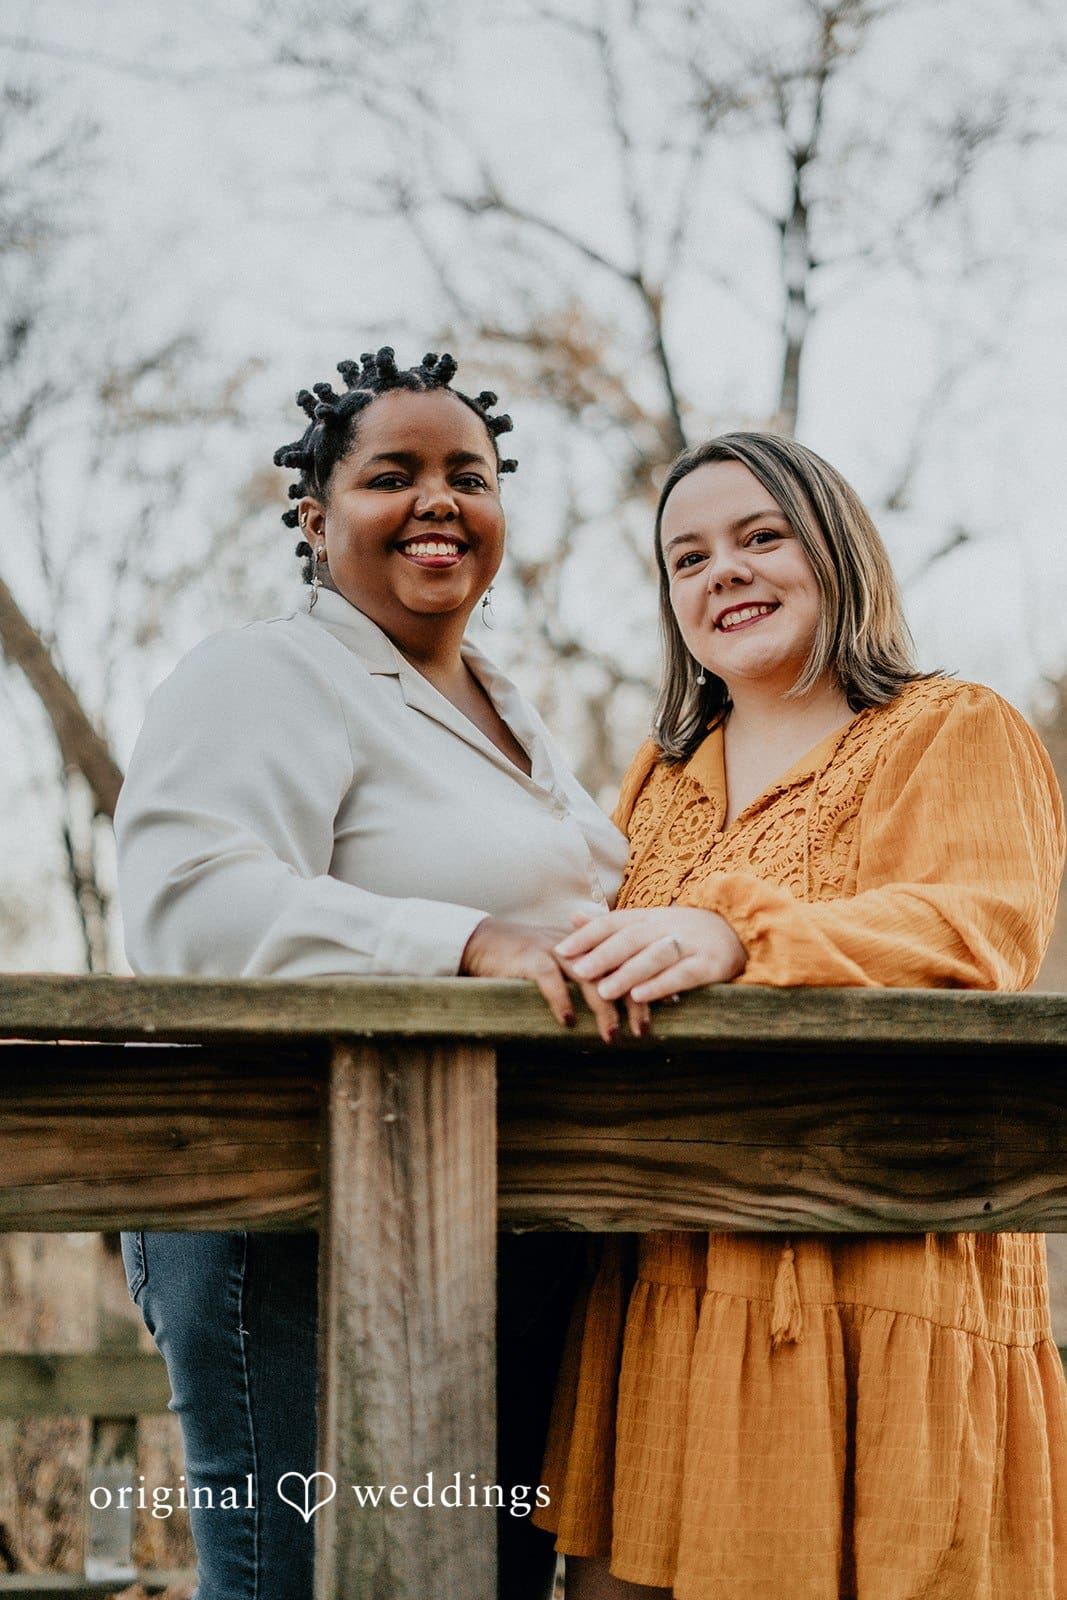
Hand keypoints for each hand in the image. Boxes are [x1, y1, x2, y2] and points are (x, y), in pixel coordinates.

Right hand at [460, 917, 648, 1042]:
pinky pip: (550, 980)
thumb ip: (592, 972)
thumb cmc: (528, 958)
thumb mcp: (565, 959)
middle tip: (645, 1030)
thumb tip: (624, 996)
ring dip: (603, 1009)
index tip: (673, 1001)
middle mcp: (579, 943)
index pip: (629, 959)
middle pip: (616, 969)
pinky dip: (562, 1002)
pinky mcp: (530, 958)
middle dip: (634, 1000)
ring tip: (613, 1036)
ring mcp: (554, 949)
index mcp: (591, 941)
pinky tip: (569, 1023)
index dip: (651, 978)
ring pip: (589, 977)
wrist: (485, 941)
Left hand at [554, 906, 746, 1002]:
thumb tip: (572, 918)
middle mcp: (667, 927)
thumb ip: (611, 924)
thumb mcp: (648, 923)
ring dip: (628, 973)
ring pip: (654, 956)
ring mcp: (689, 944)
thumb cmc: (683, 932)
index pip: (614, 922)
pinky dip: (661, 985)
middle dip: (603, 954)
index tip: (562, 950)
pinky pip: (683, 974)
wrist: (738, 930)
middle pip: (631, 938)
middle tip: (578, 971)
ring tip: (604, 990)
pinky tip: (640, 997)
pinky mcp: (709, 964)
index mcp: (649, 917)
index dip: (588, 935)